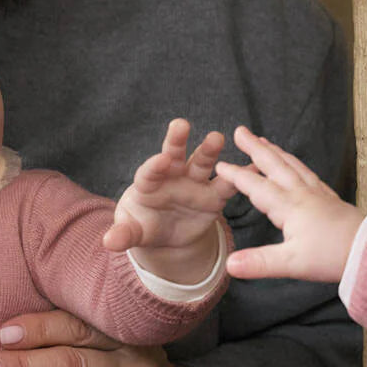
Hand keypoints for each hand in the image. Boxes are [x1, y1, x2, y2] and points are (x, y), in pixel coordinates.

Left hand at [103, 118, 232, 283]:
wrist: (166, 234)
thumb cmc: (143, 226)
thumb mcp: (132, 232)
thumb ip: (123, 234)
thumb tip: (109, 242)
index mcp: (148, 184)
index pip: (148, 172)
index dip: (153, 166)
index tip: (160, 161)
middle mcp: (172, 176)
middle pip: (173, 154)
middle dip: (176, 140)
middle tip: (180, 124)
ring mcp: (195, 183)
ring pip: (202, 162)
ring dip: (209, 151)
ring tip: (216, 138)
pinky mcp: (214, 195)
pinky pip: (228, 184)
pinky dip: (242, 175)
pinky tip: (256, 163)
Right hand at [219, 126, 362, 282]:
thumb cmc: (332, 256)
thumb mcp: (291, 263)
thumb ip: (259, 262)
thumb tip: (229, 265)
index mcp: (289, 207)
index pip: (257, 186)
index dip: (236, 175)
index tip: (219, 165)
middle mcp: (302, 194)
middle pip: (275, 165)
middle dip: (255, 148)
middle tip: (241, 131)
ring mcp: (317, 194)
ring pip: (292, 165)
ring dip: (274, 152)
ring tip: (263, 141)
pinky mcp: (328, 199)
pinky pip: (307, 173)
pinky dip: (294, 163)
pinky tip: (292, 164)